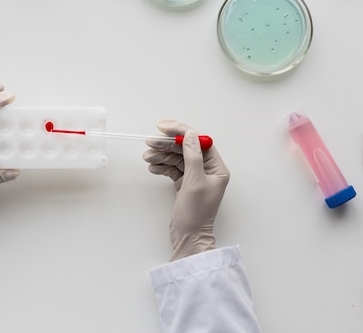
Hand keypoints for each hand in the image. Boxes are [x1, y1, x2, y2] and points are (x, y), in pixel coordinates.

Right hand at [143, 120, 229, 260]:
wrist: (189, 237)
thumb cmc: (196, 214)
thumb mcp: (194, 182)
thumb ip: (193, 156)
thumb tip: (190, 135)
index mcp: (217, 168)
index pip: (199, 142)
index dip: (182, 132)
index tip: (165, 128)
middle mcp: (208, 171)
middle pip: (186, 149)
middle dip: (167, 145)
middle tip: (150, 142)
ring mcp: (195, 177)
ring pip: (177, 158)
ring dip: (162, 156)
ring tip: (147, 157)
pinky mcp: (185, 184)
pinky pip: (172, 169)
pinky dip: (162, 166)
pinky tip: (153, 167)